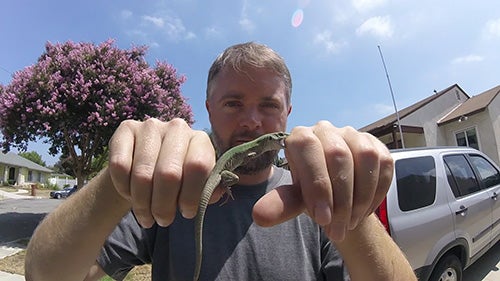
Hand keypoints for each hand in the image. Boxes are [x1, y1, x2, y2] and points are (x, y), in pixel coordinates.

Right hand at [108, 118, 216, 227]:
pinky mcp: (125, 129)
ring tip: (147, 216)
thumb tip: (215, 193)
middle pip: (169, 173)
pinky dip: (124, 189)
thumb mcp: (196, 186)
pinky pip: (120, 167)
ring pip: (143, 174)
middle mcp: (177, 128)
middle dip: (164, 206)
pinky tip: (130, 195)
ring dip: (143, 204)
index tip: (186, 213)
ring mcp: (150, 126)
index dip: (191, 195)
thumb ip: (208, 190)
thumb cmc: (177, 181)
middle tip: (163, 221)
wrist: (143, 167)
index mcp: (200, 139)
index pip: (198, 166)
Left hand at [252, 121, 393, 240]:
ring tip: (350, 222)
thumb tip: (259, 216)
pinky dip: (376, 192)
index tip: (323, 219)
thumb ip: (280, 205)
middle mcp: (325, 129)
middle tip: (336, 230)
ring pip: (365, 158)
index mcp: (300, 137)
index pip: (308, 149)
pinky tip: (364, 210)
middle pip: (338, 156)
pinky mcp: (376, 144)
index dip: (317, 185)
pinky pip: (384, 164)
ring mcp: (353, 134)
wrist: (337, 195)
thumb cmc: (311, 194)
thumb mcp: (295, 201)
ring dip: (360, 197)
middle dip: (340, 200)